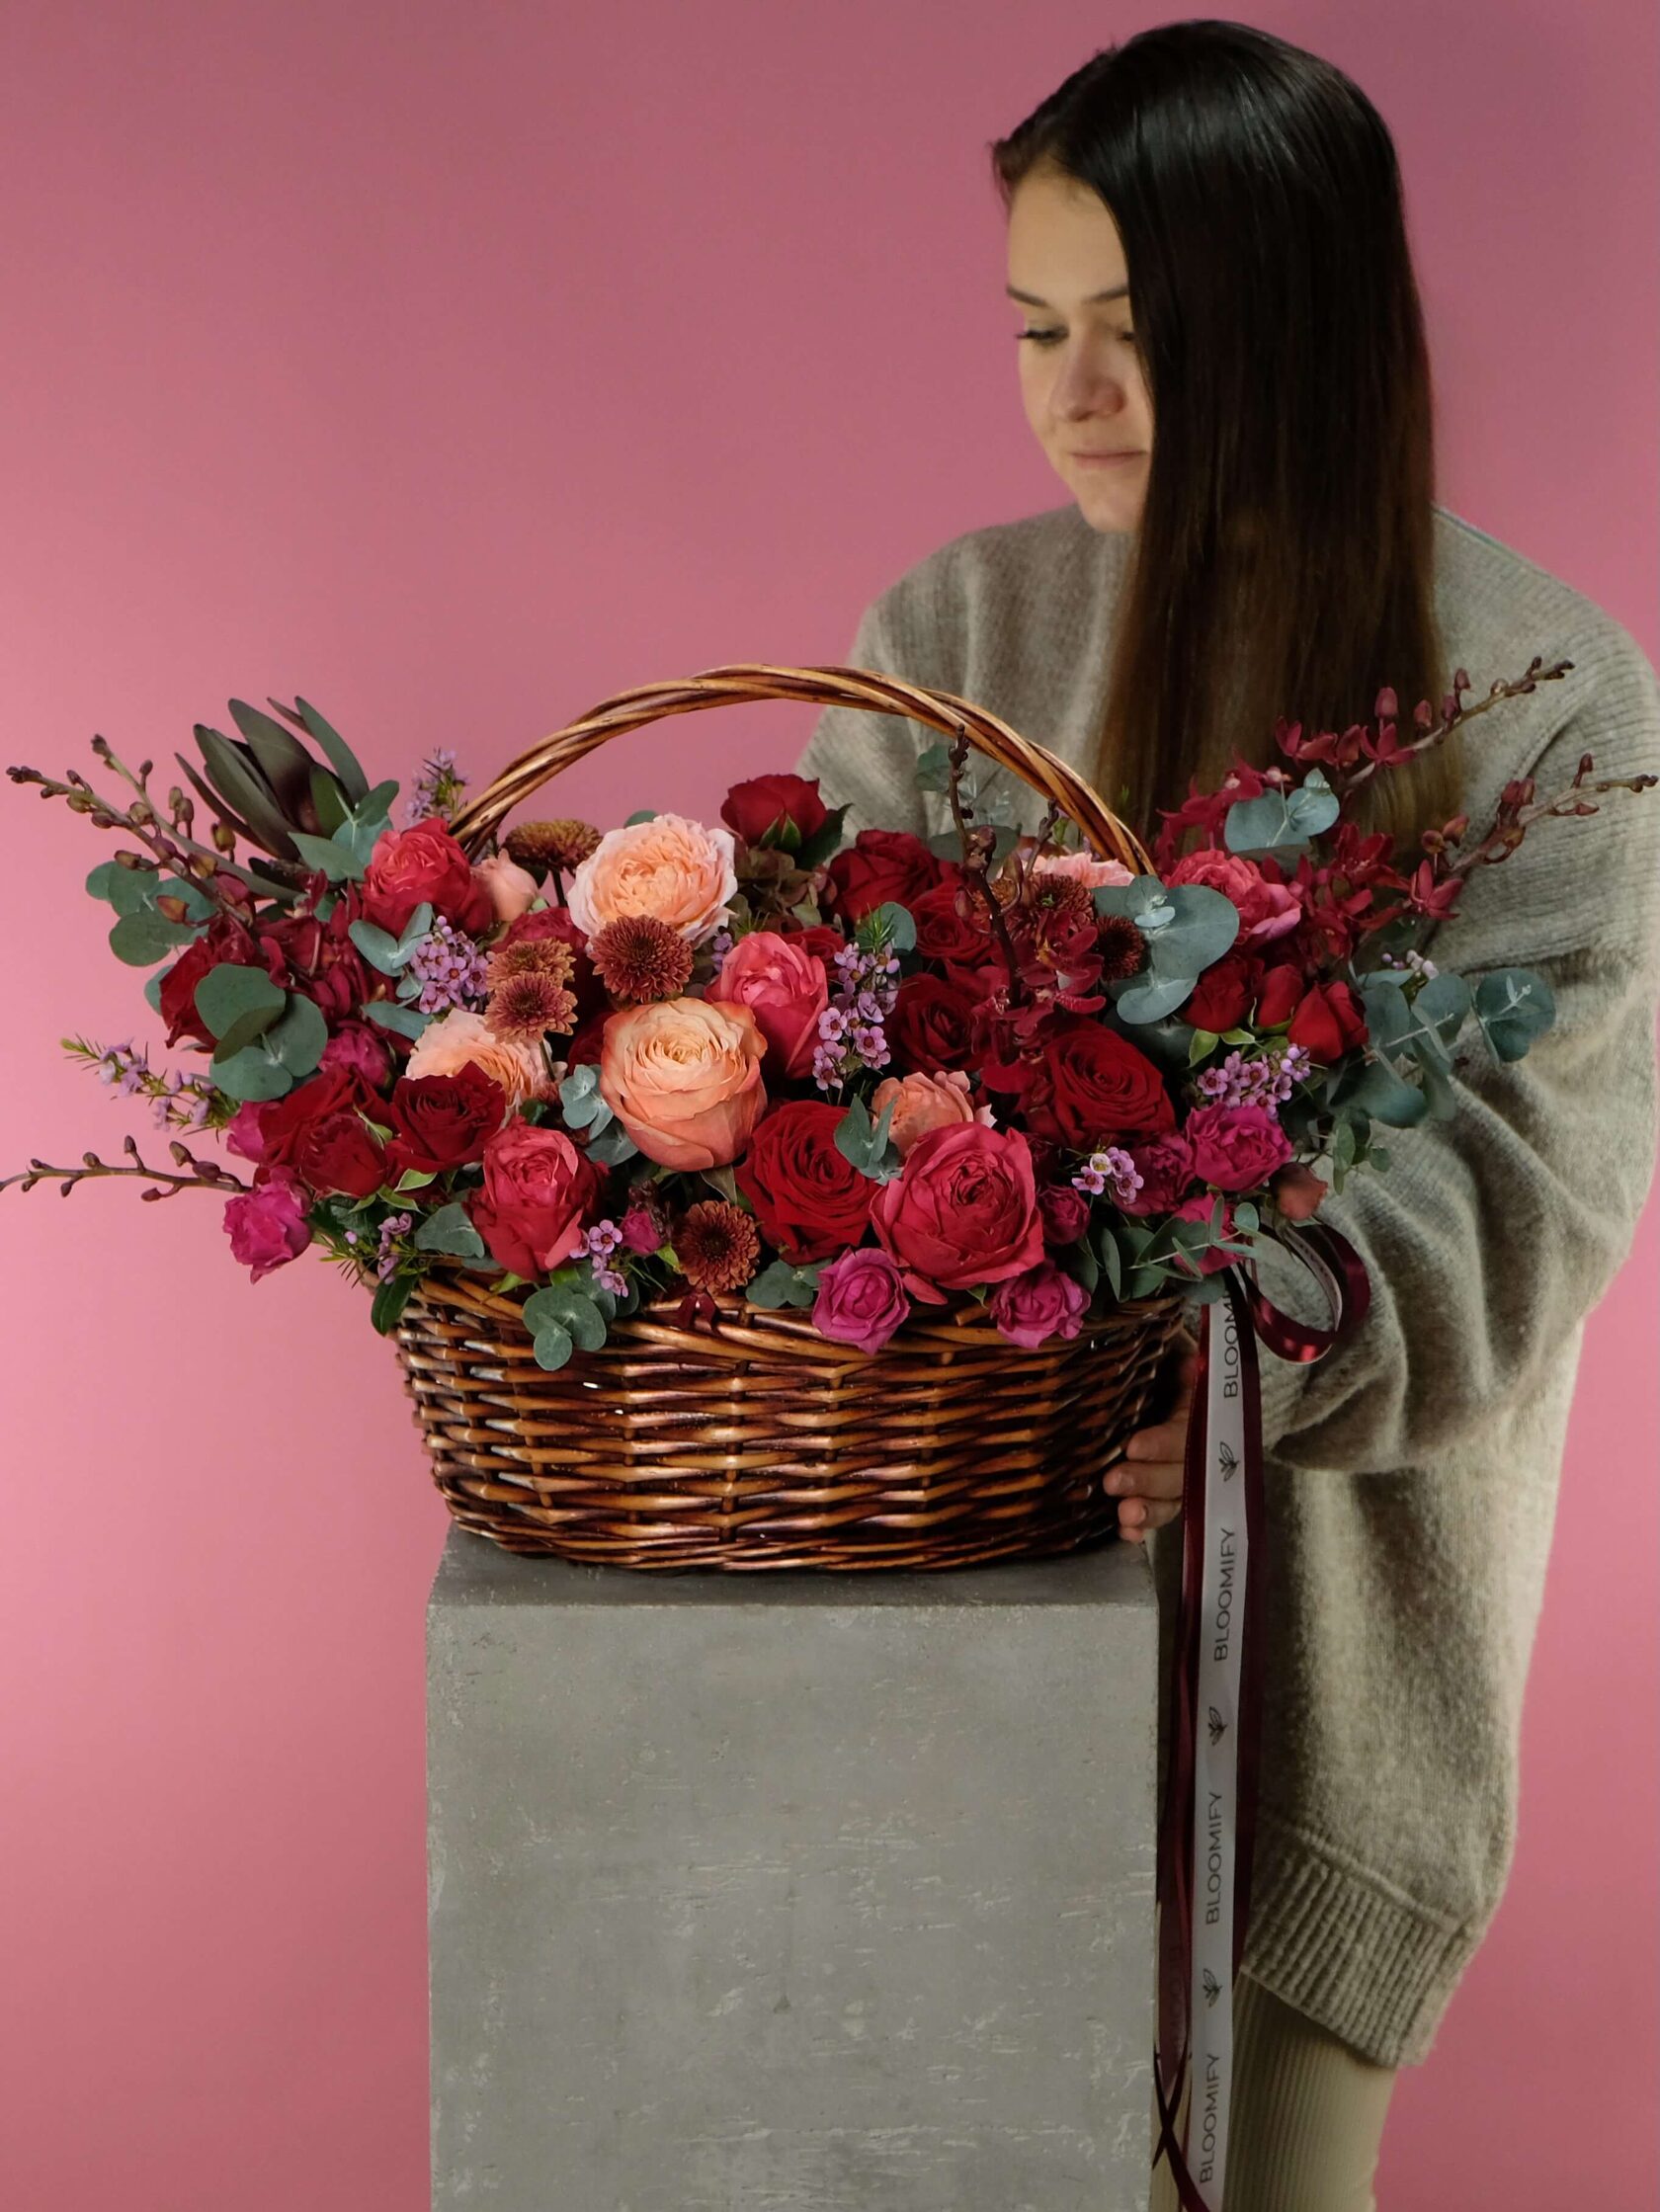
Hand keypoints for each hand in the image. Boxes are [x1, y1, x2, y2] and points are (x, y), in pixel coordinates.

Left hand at [1104, 1325, 1197, 1542]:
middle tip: (1113, 1482)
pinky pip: (1163, 1509)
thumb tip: (1139, 1321)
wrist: (1164, 1364)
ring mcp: (1183, 1465)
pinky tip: (1126, 1534)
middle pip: (1185, 1469)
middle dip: (1150, 1479)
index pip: (1189, 1427)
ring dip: (1151, 1509)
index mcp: (1200, 1399)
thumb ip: (1159, 1338)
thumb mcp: (1164, 1337)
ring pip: (1177, 1496)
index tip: (1133, 1444)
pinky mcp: (1164, 1484)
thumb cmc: (1157, 1347)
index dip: (1165, 1441)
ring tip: (1122, 1517)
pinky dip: (1145, 1526)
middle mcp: (1198, 1437)